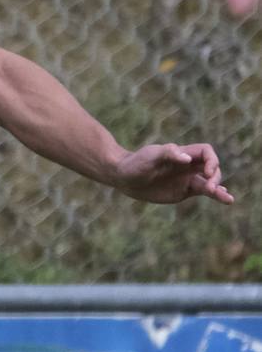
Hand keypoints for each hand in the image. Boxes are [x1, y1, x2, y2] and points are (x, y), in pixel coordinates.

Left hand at [111, 142, 233, 204]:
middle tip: (209, 188)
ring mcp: (186, 179)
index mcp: (182, 153)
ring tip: (228, 199)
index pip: (206, 152)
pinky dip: (214, 195)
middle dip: (215, 176)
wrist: (124, 177)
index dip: (211, 160)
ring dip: (219, 189)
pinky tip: (225, 199)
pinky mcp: (183, 191)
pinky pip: (203, 192)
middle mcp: (188, 166)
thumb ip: (169, 154)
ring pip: (210, 182)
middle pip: (212, 167)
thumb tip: (187, 159)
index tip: (207, 172)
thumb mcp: (150, 156)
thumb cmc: (136, 163)